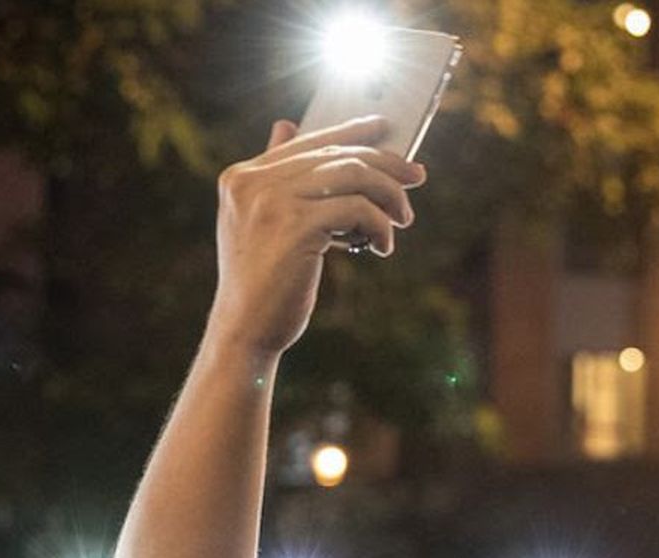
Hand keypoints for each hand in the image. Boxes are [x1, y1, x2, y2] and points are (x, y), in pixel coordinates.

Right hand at [204, 116, 425, 360]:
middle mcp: (252, 182)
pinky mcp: (295, 228)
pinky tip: (383, 246)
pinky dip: (379, 225)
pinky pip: (356, 209)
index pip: (306, 141)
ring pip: (352, 175)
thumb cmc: (262, 281)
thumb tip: (286, 125)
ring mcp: (271, 203)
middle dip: (384, 163)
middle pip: (334, 154)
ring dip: (388, 194)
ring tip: (403, 217)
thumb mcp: (262, 222)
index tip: (385, 129)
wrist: (245, 330)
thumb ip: (275, 178)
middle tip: (416, 175)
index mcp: (242, 176)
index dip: (350, 130)